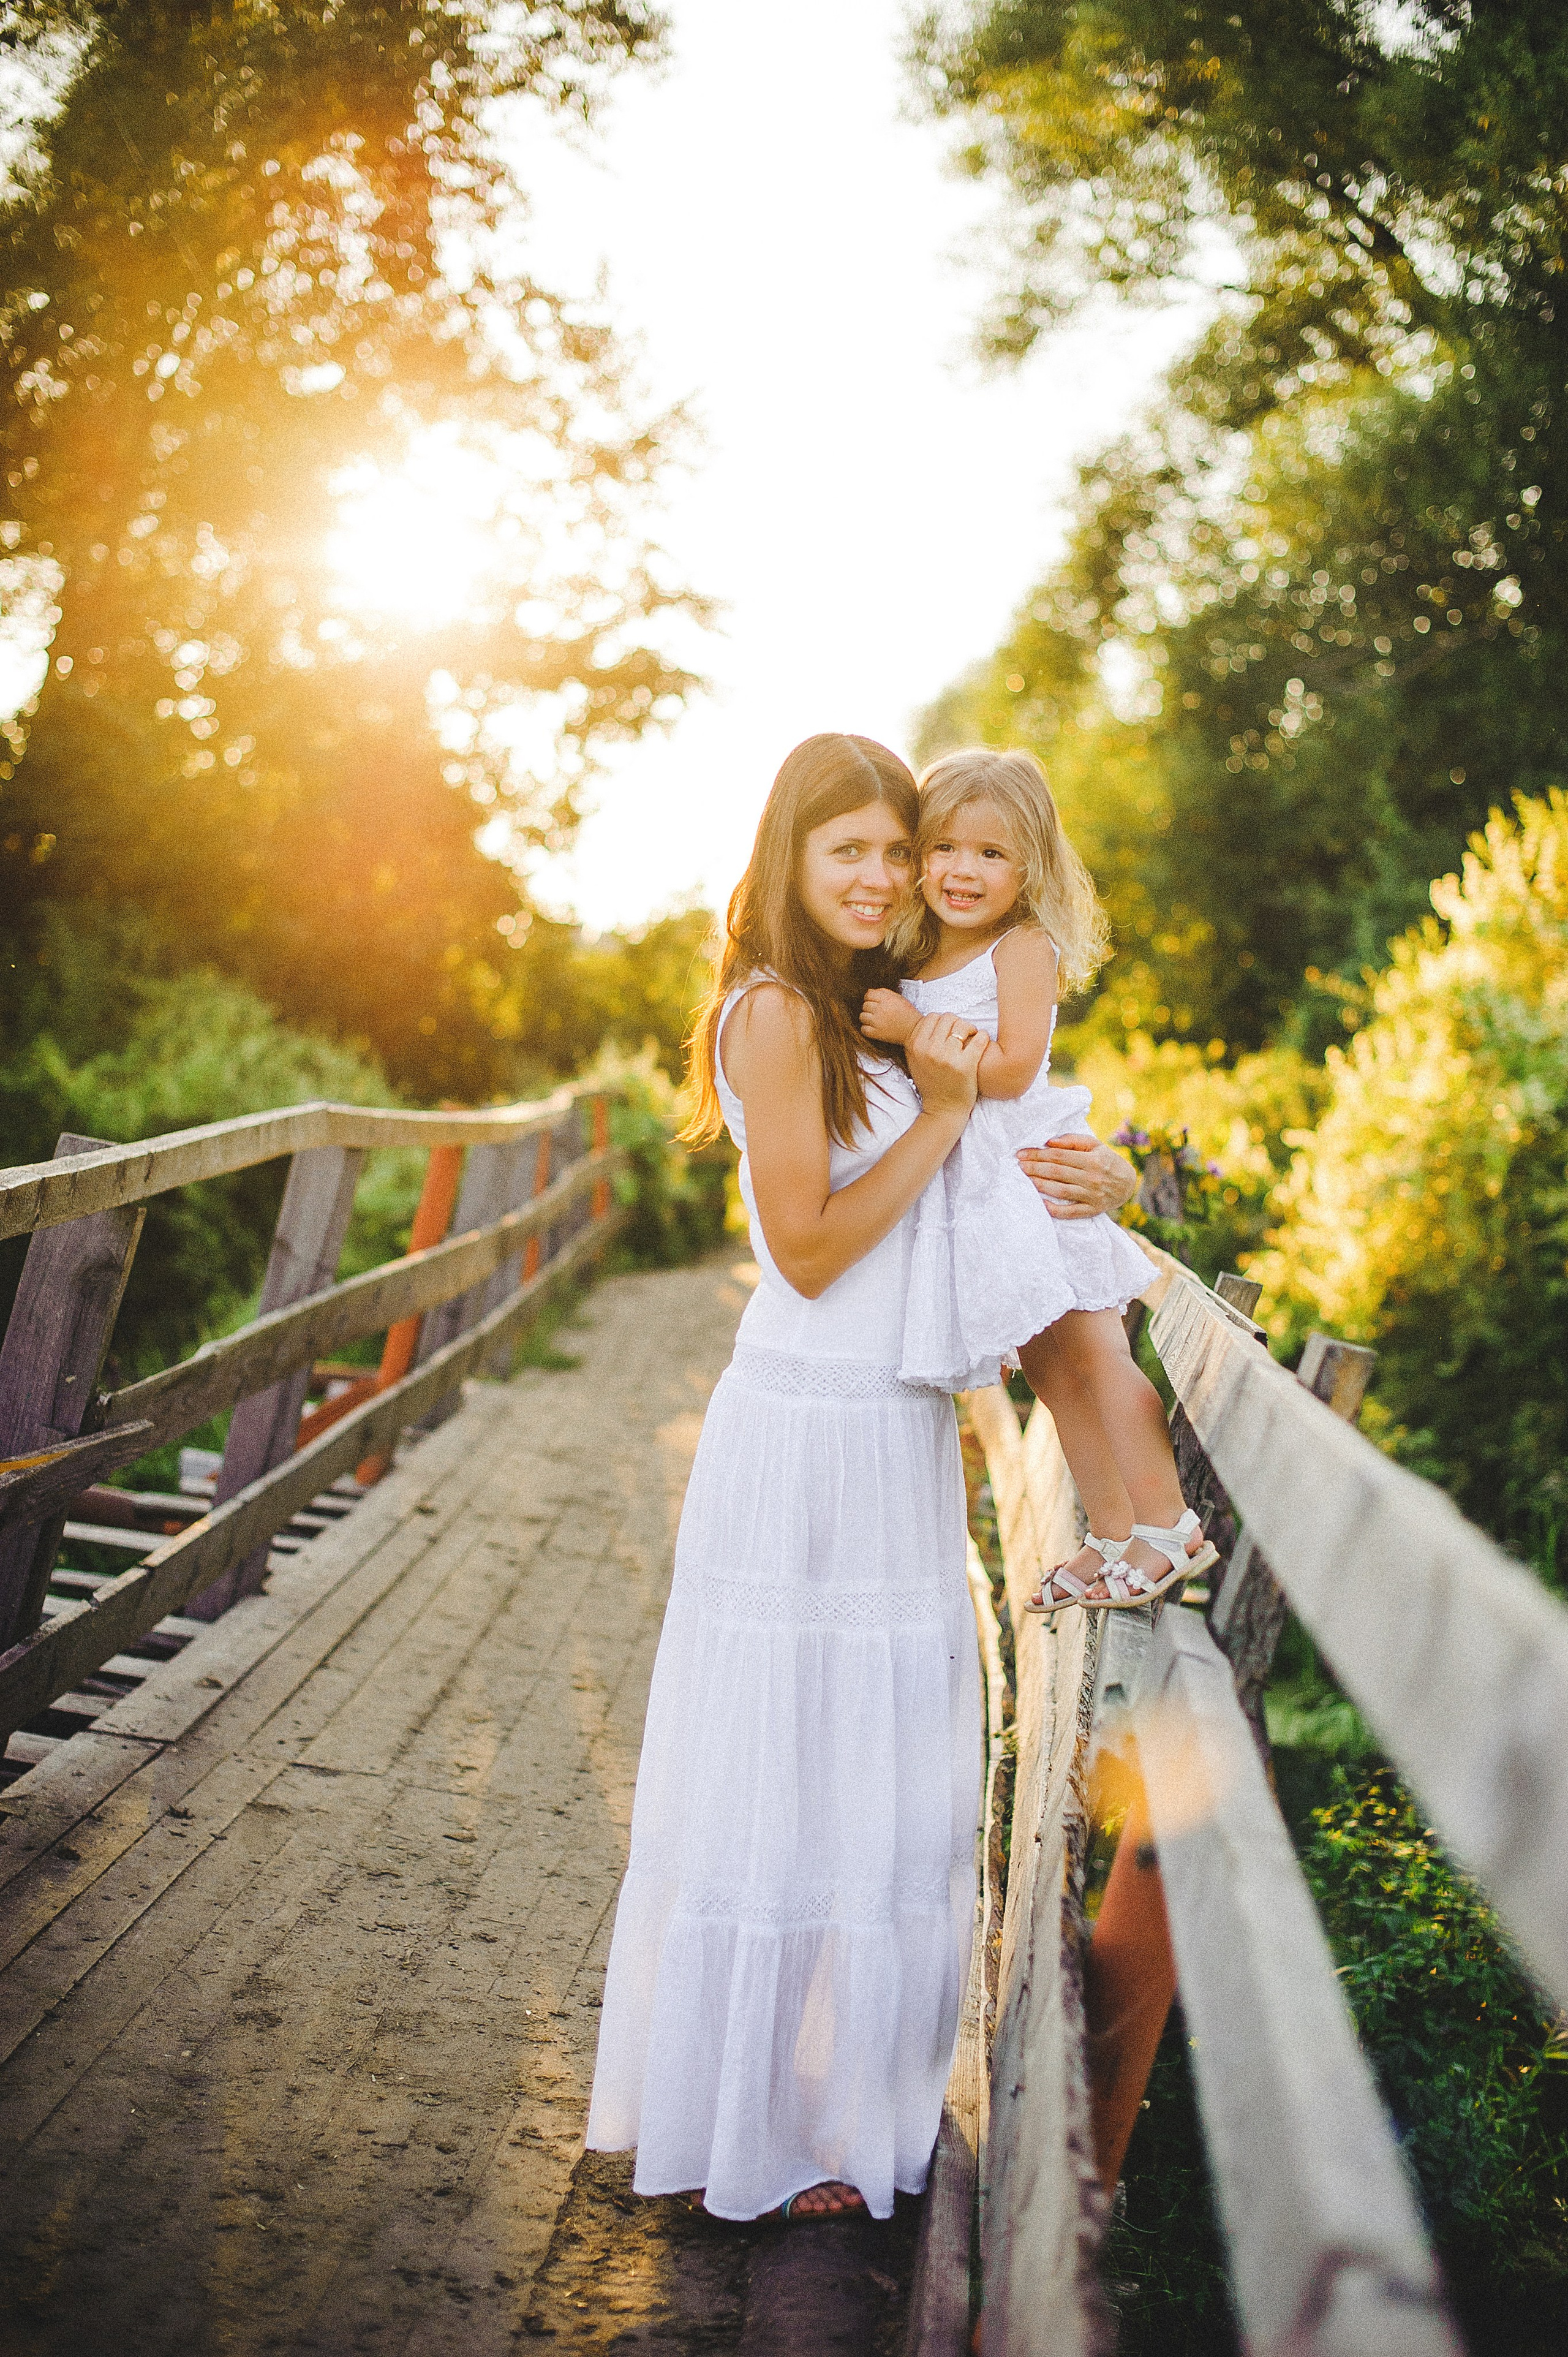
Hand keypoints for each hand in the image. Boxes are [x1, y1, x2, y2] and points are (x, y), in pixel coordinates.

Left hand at [860, 987, 915, 1044]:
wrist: (915, 1031)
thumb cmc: (908, 1013)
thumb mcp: (899, 998)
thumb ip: (884, 992)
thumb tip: (869, 991)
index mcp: (887, 999)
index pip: (869, 994)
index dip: (870, 997)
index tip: (873, 1001)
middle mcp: (881, 1009)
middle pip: (865, 1005)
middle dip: (869, 1007)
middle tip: (877, 1012)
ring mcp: (877, 1022)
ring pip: (862, 1016)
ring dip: (867, 1018)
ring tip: (875, 1020)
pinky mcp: (877, 1034)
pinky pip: (863, 1029)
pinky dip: (866, 1028)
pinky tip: (873, 1027)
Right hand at [907, 1010, 986, 1118]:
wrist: (943, 1109)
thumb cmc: (931, 1083)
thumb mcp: (915, 1060)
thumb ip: (920, 1039)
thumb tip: (935, 1018)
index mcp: (915, 1045)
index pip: (932, 1017)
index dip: (943, 1022)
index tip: (949, 1033)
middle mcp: (929, 1050)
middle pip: (948, 1018)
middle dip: (957, 1024)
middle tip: (963, 1035)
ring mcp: (947, 1057)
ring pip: (963, 1025)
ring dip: (970, 1029)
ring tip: (971, 1039)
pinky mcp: (965, 1065)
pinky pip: (980, 1038)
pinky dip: (983, 1037)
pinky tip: (982, 1042)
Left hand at [1017, 1132, 1137, 1219]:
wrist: (1128, 1184)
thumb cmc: (1107, 1160)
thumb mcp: (1095, 1145)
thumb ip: (1073, 1140)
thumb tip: (1049, 1142)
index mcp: (1093, 1159)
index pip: (1058, 1156)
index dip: (1038, 1154)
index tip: (1021, 1154)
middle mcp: (1092, 1178)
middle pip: (1056, 1172)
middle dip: (1034, 1168)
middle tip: (1018, 1165)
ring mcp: (1092, 1195)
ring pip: (1060, 1190)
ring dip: (1040, 1185)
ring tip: (1025, 1179)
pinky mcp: (1092, 1210)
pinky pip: (1070, 1212)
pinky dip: (1055, 1209)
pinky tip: (1041, 1203)